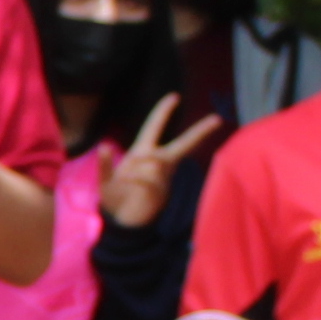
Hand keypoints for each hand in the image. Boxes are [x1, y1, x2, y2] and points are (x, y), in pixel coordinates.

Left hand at [99, 94, 219, 229]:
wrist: (121, 222)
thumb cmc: (115, 199)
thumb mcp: (104, 181)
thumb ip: (105, 165)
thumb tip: (104, 146)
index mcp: (142, 152)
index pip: (154, 127)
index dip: (163, 112)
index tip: (174, 96)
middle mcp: (157, 163)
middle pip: (182, 144)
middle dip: (199, 131)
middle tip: (217, 119)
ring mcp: (162, 177)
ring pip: (155, 161)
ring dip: (136, 169)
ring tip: (124, 181)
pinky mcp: (162, 191)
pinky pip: (149, 178)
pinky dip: (134, 179)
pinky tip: (126, 183)